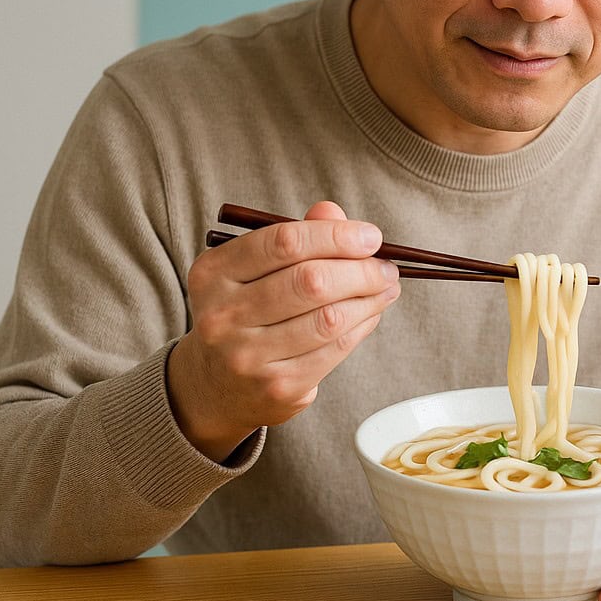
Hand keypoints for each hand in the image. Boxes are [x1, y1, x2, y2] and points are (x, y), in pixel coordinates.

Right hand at [167, 201, 400, 461]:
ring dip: (370, 299)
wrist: (217, 386)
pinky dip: (362, 326)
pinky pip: (335, 349)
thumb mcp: (256, 269)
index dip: (336, 235)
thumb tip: (334, 213)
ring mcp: (247, 356)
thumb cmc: (247, 312)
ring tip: (386, 288)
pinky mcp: (276, 387)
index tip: (370, 237)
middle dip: (361, 270)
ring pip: (329, 318)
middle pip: (311, 281)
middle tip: (386, 267)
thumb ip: (296, 235)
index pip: (285, 242)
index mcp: (213, 273)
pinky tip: (370, 313)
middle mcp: (222, 315)